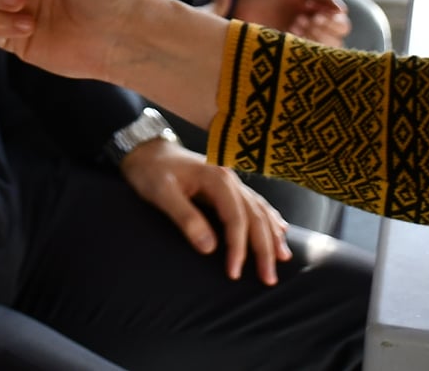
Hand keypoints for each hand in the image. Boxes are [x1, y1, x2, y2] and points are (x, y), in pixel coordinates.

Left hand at [119, 136, 290, 284]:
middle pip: (256, 216)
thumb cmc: (151, 171)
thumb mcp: (161, 193)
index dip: (238, 248)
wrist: (146, 149)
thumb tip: (209, 248)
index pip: (236, 219)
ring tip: (282, 260)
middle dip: (265, 249)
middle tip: (269, 279)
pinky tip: (280, 229)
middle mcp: (231, 179)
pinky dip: (270, 219)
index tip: (234, 273)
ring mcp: (232, 181)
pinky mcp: (227, 186)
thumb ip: (185, 218)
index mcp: (217, 179)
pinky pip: (256, 204)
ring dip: (272, 236)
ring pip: (260, 210)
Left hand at [212, 0, 351, 45]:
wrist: (244, 0)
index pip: (342, 25)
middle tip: (303, 20)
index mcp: (321, 13)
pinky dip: (301, 48)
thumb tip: (342, 10)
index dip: (334, 23)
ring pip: (323, 52)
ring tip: (295, 25)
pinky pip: (305, 58)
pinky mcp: (288, 52)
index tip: (317, 15)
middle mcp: (315, 31)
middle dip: (323, 31)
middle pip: (337, 41)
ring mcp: (302, 43)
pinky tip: (289, 33)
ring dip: (313, 40)